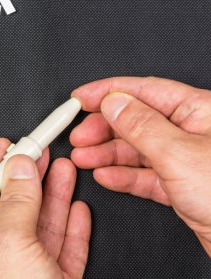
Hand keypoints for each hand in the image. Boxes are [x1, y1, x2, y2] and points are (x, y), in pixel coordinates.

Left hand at [0, 139, 90, 278]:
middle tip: (38, 150)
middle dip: (26, 178)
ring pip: (39, 225)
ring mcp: (25, 276)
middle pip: (9, 209)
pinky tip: (76, 207)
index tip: (5, 146)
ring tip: (61, 166)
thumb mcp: (9, 245)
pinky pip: (63, 249)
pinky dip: (72, 226)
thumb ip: (15, 202)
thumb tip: (18, 168)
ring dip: (52, 194)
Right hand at [71, 76, 210, 256]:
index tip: (79, 98)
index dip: (108, 92)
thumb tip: (114, 103)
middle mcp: (193, 132)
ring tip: (82, 158)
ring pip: (137, 149)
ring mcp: (187, 160)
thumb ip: (141, 126)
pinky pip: (144, 176)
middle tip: (78, 137)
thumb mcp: (179, 154)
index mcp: (200, 111)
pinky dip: (122, 176)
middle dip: (103, 128)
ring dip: (106, 154)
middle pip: (136, 120)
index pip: (145, 91)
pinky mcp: (182, 187)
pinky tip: (105, 176)